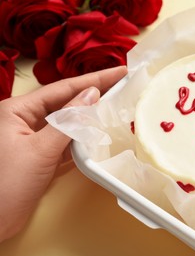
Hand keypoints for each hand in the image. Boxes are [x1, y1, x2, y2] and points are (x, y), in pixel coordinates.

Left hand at [0, 66, 126, 241]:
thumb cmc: (6, 184)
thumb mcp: (40, 149)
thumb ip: (68, 121)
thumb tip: (91, 95)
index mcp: (18, 110)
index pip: (62, 89)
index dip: (93, 79)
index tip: (119, 72)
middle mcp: (26, 120)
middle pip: (66, 102)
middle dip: (93, 93)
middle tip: (121, 84)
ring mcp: (34, 139)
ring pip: (68, 122)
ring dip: (90, 116)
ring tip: (115, 104)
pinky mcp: (42, 156)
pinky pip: (67, 140)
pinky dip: (83, 137)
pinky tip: (99, 132)